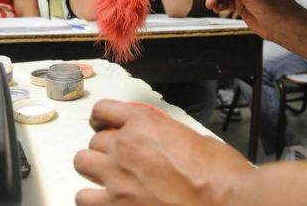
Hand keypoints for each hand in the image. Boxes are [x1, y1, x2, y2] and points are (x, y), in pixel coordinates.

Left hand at [74, 99, 252, 205]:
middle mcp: (124, 147)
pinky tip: (106, 202)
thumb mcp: (197, 140)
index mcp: (145, 124)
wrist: (224, 203)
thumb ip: (170, 137)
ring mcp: (116, 178)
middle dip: (104, 149)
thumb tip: (168, 145)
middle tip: (118, 159)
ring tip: (107, 181)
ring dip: (94, 171)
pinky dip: (92, 200)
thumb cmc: (220, 175)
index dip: (102, 118)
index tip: (102, 124)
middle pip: (94, 141)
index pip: (104, 110)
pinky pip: (83, 198)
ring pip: (82, 164)